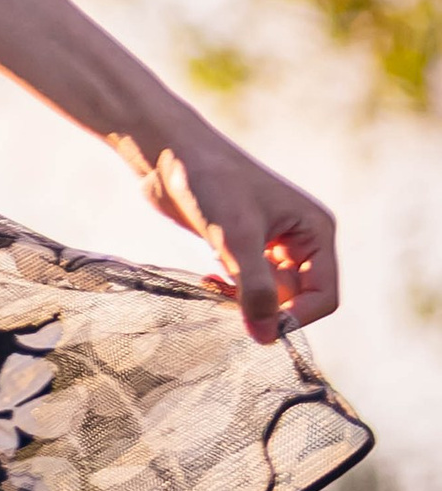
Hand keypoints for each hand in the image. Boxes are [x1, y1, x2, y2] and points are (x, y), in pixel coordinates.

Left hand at [144, 130, 339, 344]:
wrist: (167, 153)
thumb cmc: (210, 184)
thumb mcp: (236, 238)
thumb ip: (255, 290)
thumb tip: (267, 338)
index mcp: (315, 230)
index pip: (323, 295)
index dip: (296, 317)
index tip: (260, 329)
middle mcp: (300, 240)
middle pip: (295, 299)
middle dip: (264, 309)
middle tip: (228, 306)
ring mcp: (270, 245)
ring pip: (267, 296)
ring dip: (242, 302)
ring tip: (214, 288)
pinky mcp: (241, 247)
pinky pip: (246, 286)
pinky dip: (229, 292)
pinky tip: (207, 281)